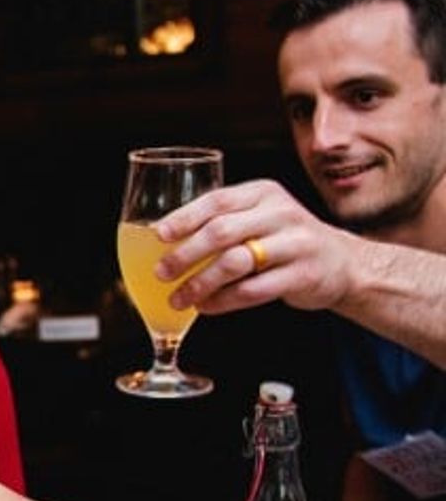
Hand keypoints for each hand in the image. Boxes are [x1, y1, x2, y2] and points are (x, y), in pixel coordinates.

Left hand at [154, 179, 358, 315]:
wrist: (342, 264)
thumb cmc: (284, 241)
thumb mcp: (259, 217)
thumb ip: (222, 221)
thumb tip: (163, 240)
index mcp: (263, 193)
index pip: (217, 200)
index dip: (183, 218)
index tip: (158, 235)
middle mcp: (280, 213)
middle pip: (222, 231)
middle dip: (184, 255)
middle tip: (160, 273)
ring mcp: (295, 244)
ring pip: (235, 263)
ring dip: (200, 283)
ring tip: (178, 298)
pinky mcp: (303, 275)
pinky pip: (254, 290)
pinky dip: (224, 301)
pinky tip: (206, 307)